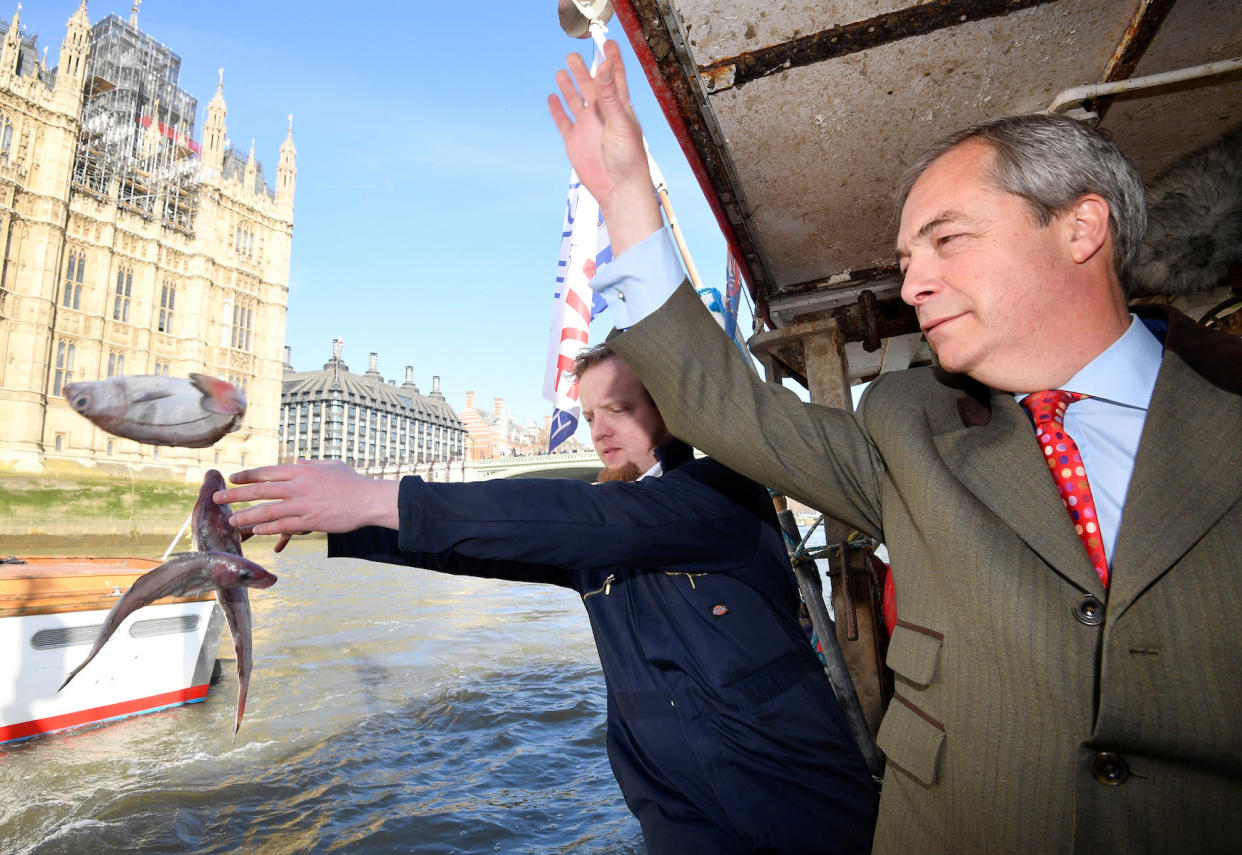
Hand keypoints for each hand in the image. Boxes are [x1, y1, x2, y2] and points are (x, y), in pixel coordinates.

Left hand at [214, 459, 399, 537]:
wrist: (368, 499)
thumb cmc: (351, 481)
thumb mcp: (329, 466)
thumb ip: (310, 464)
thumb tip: (297, 461)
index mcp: (301, 470)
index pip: (267, 472)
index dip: (247, 475)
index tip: (232, 478)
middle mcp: (298, 486)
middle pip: (260, 490)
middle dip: (235, 495)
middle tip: (217, 499)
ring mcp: (302, 504)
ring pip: (267, 510)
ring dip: (247, 516)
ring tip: (232, 520)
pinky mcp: (309, 521)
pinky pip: (283, 525)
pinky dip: (267, 528)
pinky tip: (256, 530)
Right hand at [548, 40, 662, 254]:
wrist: (618, 189)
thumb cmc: (628, 158)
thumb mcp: (620, 123)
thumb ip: (611, 95)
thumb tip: (604, 67)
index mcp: (619, 107)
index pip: (615, 77)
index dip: (611, 59)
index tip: (608, 42)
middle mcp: (602, 114)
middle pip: (591, 85)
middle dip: (583, 69)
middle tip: (574, 54)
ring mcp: (587, 127)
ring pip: (576, 100)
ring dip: (569, 85)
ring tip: (562, 70)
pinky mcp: (575, 141)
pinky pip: (563, 121)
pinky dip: (557, 109)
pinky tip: (552, 98)